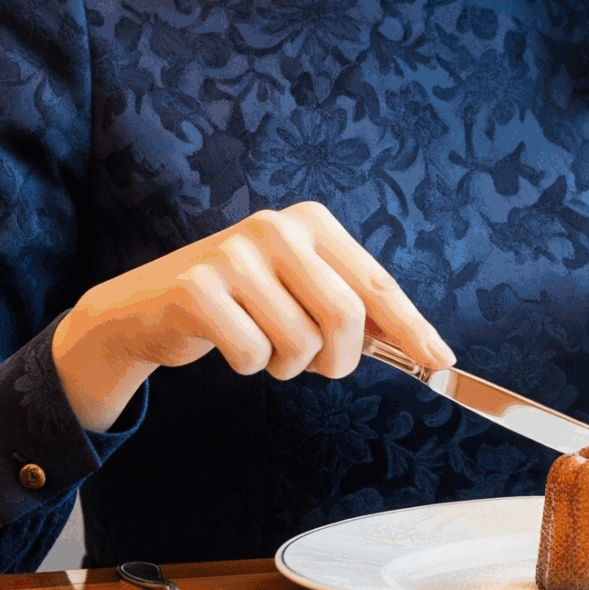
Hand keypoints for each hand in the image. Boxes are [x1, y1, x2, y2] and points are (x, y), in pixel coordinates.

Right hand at [51, 200, 452, 432]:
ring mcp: (235, 254)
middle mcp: (276, 227)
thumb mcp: (300, 290)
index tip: (440, 361)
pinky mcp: (199, 288)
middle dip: (339, 358)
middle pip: (346, 316)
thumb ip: (354, 308)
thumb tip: (425, 348)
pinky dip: (251, 367)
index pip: (376, 282)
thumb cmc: (240, 301)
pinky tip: (232, 343)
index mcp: (311, 223)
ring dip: (289, 366)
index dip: (412, 327)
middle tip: (320, 365)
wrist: (148, 305)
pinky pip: (254, 354)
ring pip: (300, 343)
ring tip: (266, 347)